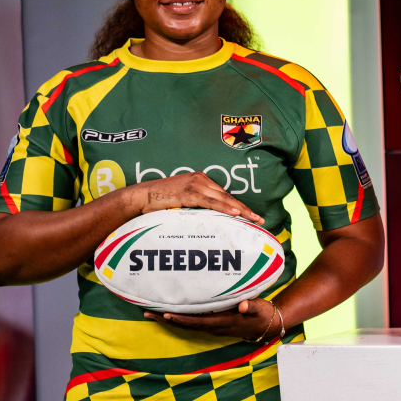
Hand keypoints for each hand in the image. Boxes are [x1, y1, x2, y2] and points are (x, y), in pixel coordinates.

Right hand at [126, 171, 262, 223]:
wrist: (140, 197)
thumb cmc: (160, 202)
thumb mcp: (183, 202)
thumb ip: (198, 206)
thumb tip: (212, 220)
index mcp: (201, 180)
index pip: (225, 195)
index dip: (240, 205)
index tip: (253, 216)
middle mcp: (201, 179)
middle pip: (228, 196)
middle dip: (245, 209)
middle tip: (260, 220)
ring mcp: (195, 184)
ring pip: (223, 199)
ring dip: (240, 210)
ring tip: (253, 219)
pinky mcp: (188, 192)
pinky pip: (210, 202)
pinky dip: (224, 208)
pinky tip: (235, 213)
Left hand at [144, 298, 278, 338]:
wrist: (269, 326)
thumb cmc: (264, 315)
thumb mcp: (262, 309)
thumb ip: (253, 307)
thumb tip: (244, 306)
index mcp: (224, 322)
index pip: (198, 321)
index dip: (182, 318)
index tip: (166, 313)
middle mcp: (215, 327)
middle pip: (186, 325)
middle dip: (166, 320)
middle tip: (146, 312)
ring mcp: (214, 327)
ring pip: (187, 325)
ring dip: (168, 320)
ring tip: (150, 312)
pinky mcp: (214, 324)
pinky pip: (192, 323)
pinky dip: (178, 319)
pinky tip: (169, 313)